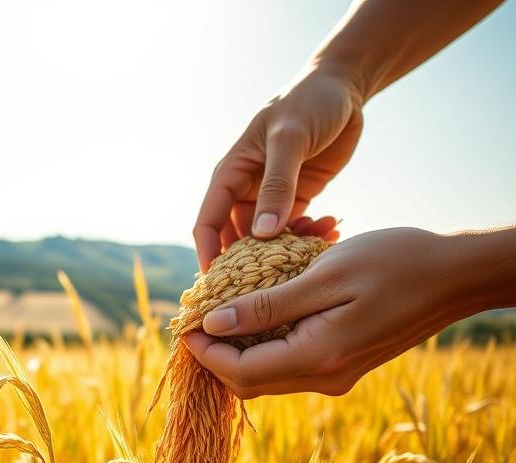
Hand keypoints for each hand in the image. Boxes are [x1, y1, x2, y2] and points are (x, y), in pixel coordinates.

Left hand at [183, 228, 468, 397]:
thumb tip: (214, 323)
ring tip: (222, 310)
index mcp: (318, 357)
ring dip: (239, 349)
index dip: (205, 352)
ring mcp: (336, 376)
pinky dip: (265, 344)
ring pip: (267, 376)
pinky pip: (289, 364)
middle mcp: (325, 378)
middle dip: (216, 355)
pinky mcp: (342, 365)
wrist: (456, 275)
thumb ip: (267, 305)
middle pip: (249, 383)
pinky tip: (258, 313)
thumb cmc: (394, 262)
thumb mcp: (323, 275)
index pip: (239, 373)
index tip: (186, 323)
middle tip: (197, 319)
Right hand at [194, 68, 363, 270]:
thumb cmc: (309, 102)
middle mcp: (245, 190)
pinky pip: (296, 229)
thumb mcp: (291, 139)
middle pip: (235, 239)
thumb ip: (277, 185)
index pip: (208, 221)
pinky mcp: (298, 199)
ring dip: (287, 249)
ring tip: (313, 248)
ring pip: (268, 239)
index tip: (218, 284)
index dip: (208, 253)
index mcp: (231, 174)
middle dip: (249, 262)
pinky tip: (331, 229)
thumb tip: (262, 233)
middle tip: (269, 286)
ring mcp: (271, 197)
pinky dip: (309, 236)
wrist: (344, 87)